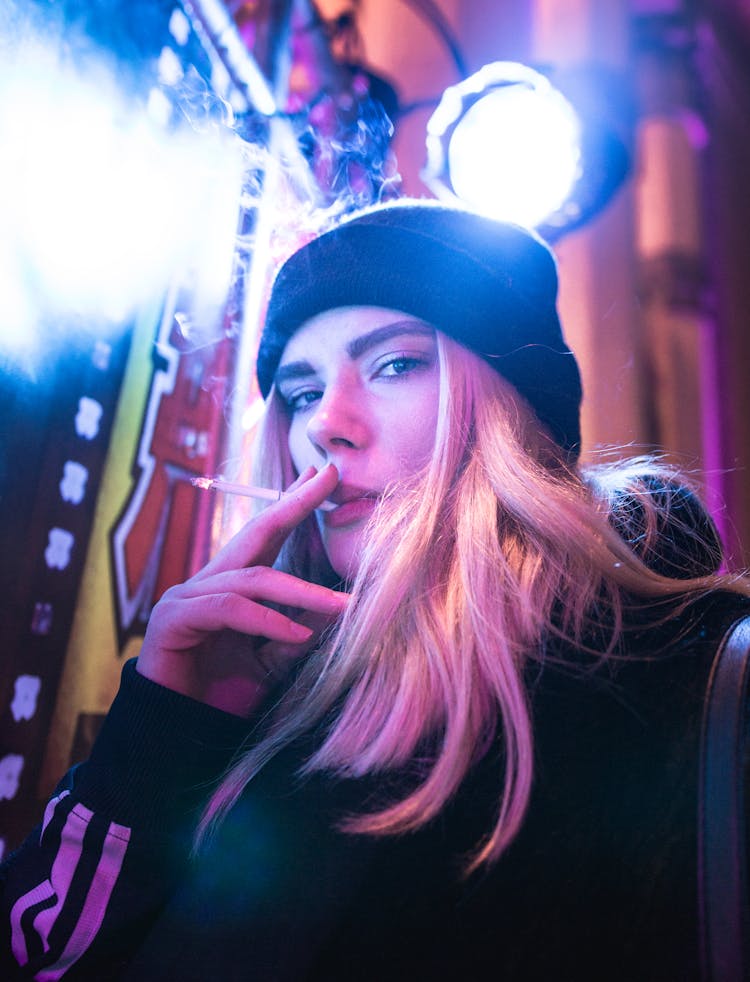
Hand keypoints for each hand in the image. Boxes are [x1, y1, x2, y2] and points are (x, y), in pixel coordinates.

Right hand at [136, 464, 347, 715]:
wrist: (179, 739)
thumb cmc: (223, 695)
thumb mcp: (274, 660)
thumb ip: (299, 631)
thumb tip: (340, 607)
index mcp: (231, 585)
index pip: (267, 535)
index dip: (294, 504)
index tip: (323, 475)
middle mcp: (208, 582)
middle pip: (256, 533)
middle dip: (294, 504)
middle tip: (327, 478)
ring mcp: (187, 597)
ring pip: (252, 579)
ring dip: (301, 591)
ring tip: (343, 607)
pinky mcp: (174, 619)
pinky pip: (229, 610)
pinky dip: (268, 621)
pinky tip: (298, 633)